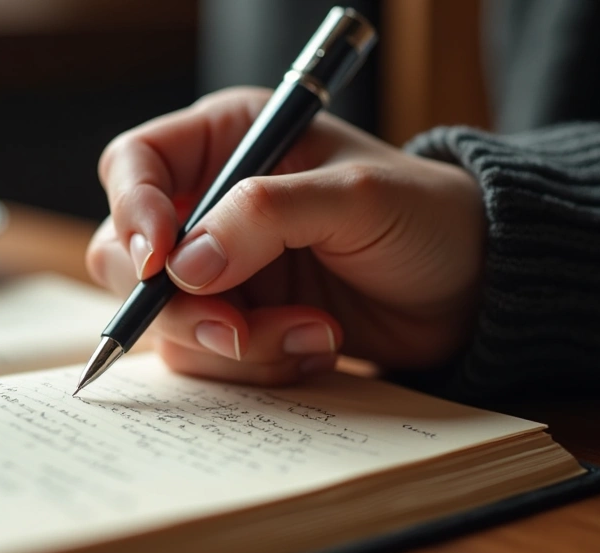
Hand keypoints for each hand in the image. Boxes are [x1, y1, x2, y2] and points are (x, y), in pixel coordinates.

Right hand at [86, 87, 485, 385]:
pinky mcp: (238, 323)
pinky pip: (207, 357)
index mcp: (228, 141)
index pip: (135, 164)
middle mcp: (210, 205)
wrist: (472, 290)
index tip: (161, 263)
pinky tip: (318, 344)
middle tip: (236, 328)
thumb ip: (266, 215)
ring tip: (315, 332)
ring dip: (235, 343)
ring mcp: (220, 270)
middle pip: (127, 255)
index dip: (132, 211)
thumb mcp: (356, 197)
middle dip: (178, 304)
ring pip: (166, 319)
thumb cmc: (426, 218)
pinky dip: (259, 364)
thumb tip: (183, 265)